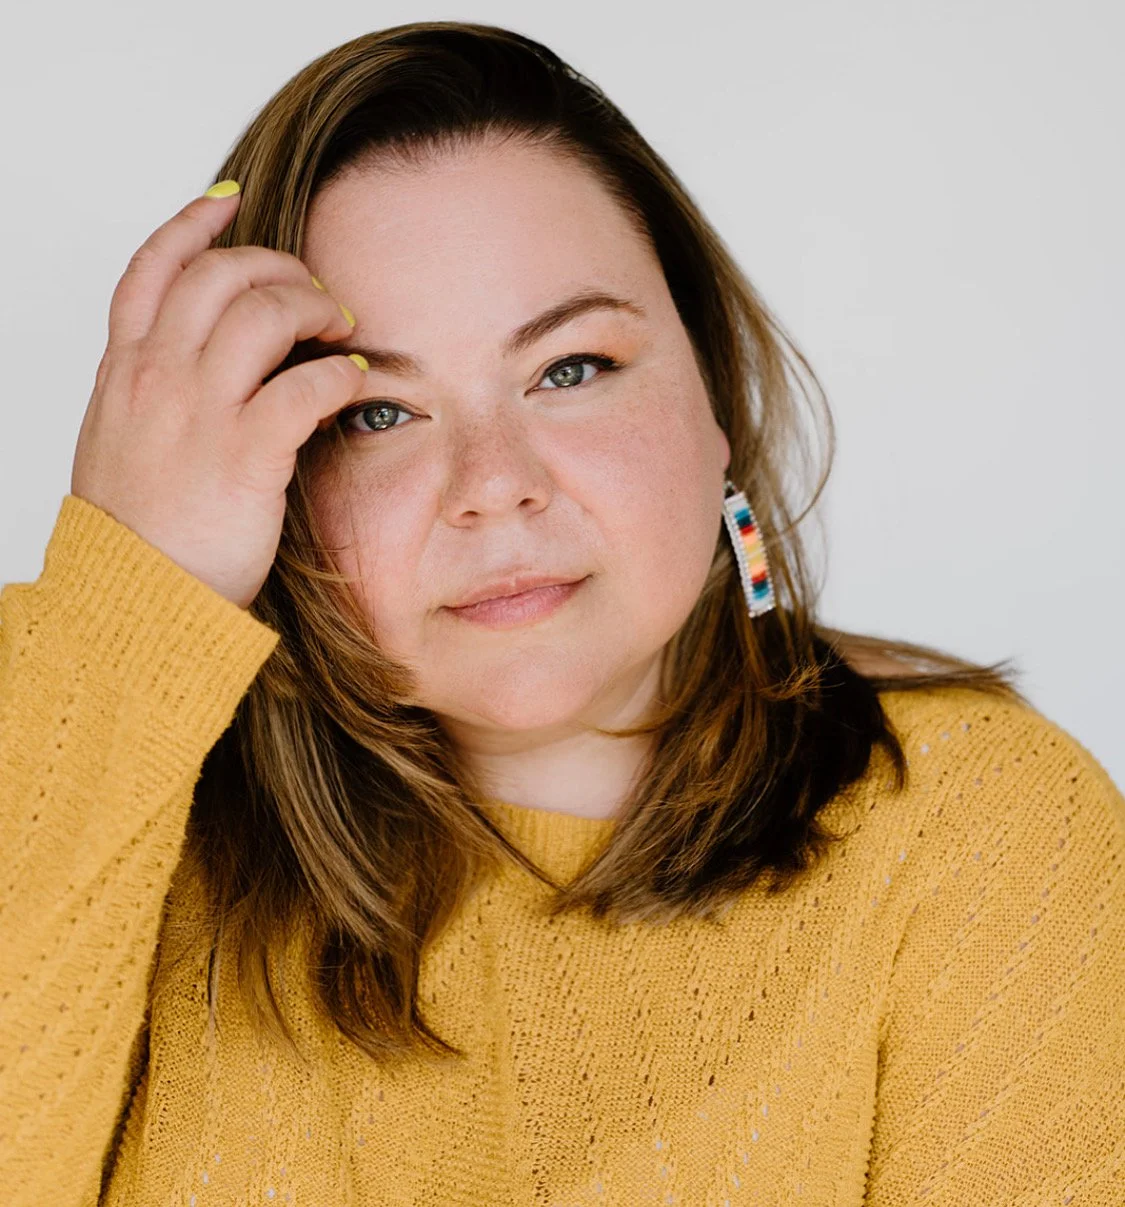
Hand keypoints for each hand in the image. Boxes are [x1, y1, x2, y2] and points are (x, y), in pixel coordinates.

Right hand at [70, 182, 366, 608]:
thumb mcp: (120, 444)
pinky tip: (353, 379)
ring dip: (315, 308)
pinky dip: (338, 372)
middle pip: (220, 276)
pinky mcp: (245, 455)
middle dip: (278, 267)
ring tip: (341, 329)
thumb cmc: (137, 532)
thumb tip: (193, 365)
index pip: (151, 270)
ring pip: (263, 313)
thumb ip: (149, 395)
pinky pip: (305, 386)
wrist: (133, 597)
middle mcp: (156, 378)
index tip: (231, 204)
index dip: (192, 225)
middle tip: (315, 293)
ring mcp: (198, 413)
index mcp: (123, 373)